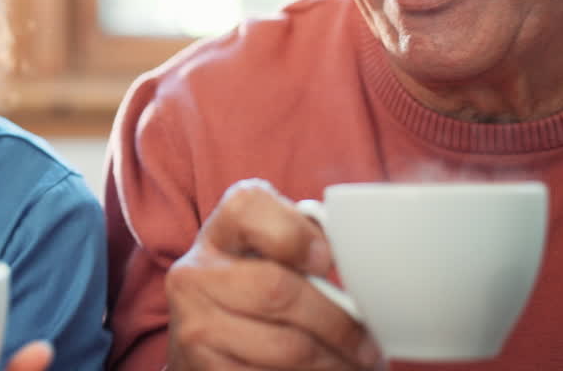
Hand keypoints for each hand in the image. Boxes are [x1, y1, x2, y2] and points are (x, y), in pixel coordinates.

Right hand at [165, 179, 381, 369]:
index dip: (294, 233)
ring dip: (332, 361)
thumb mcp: (269, 254)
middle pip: (279, 290)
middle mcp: (196, 273)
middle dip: (336, 323)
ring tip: (354, 363)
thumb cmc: (254, 289)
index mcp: (220, 232)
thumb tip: (358, 258)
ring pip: (285, 347)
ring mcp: (195, 322)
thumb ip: (304, 241)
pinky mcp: (203, 366)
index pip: (248, 208)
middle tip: (368, 344)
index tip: (326, 260)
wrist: (204, 335)